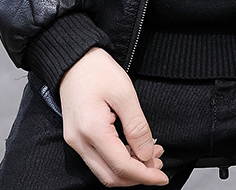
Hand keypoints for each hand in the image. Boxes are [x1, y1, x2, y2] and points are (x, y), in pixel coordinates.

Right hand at [59, 48, 167, 186]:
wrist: (73, 58)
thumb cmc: (96, 69)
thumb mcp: (124, 92)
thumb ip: (137, 126)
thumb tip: (147, 154)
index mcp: (92, 130)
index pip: (122, 167)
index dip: (144, 175)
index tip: (162, 176)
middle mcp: (79, 141)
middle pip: (111, 177)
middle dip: (137, 176)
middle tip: (158, 165)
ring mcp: (75, 141)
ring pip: (104, 171)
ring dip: (128, 169)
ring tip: (150, 155)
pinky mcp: (77, 137)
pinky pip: (98, 159)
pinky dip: (117, 160)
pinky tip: (132, 148)